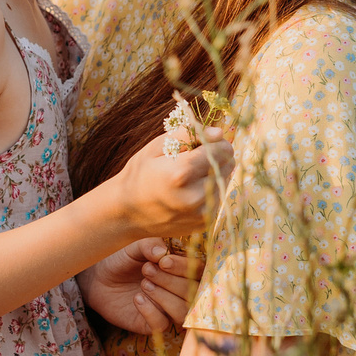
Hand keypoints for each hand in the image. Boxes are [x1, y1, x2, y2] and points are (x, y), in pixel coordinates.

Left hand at [78, 237, 197, 333]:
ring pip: (182, 311)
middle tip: (146, 270)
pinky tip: (137, 299)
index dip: (183, 268)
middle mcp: (180, 290)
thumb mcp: (133, 247)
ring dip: (164, 298)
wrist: (99, 278)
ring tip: (144, 284)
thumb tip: (162, 252)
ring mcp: (168, 309)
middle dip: (170, 281)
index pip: (198, 270)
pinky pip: (162, 324)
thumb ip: (148, 245)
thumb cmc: (122, 259)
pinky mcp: (152, 324)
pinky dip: (150, 312)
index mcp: (181, 268)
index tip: (163, 262)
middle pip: (192, 292)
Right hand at [107, 124, 233, 239]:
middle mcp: (196, 195)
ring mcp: (202, 212)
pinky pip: (218, 197)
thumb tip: (218, 132)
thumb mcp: (156, 146)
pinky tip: (189, 191)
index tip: (202, 143)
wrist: (127, 213)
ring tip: (189, 177)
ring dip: (213, 174)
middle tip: (194, 159)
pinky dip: (208, 191)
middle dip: (215, 157)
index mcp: (182, 172)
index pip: (222, 149)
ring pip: (225, 181)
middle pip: (228, 165)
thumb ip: (187, 134)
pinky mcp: (205, 223)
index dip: (214, 142)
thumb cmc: (140, 174)